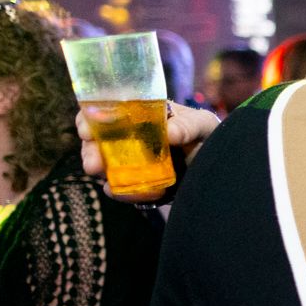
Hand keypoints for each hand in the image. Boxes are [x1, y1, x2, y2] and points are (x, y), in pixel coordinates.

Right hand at [76, 102, 220, 202]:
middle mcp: (127, 137)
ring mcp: (129, 161)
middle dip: (90, 153)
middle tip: (94, 165)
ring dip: (103, 175)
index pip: (104, 111)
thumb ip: (189, 126)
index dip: (90, 119)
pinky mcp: (136, 183)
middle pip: (96, 142)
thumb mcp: (203, 125)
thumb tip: (170, 134)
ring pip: (103, 167)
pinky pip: (121, 189)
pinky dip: (122, 193)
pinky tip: (130, 194)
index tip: (87, 131)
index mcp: (137, 115)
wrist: (218, 168)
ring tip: (110, 183)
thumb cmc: (208, 136)